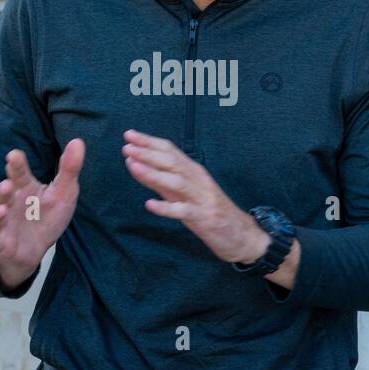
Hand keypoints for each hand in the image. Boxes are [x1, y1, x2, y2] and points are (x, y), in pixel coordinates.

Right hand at [0, 140, 84, 287]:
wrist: (36, 247)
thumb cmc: (48, 215)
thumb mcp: (63, 192)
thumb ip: (69, 169)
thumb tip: (78, 141)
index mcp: (25, 187)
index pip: (19, 173)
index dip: (16, 164)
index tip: (14, 155)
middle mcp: (11, 202)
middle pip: (3, 192)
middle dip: (3, 189)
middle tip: (8, 185)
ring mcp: (4, 223)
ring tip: (2, 211)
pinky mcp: (2, 243)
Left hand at [122, 130, 266, 263]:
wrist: (242, 234)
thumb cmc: (210, 211)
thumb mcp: (185, 193)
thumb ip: (163, 181)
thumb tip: (138, 166)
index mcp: (194, 171)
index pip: (170, 150)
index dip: (150, 142)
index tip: (130, 135)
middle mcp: (198, 180)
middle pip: (172, 162)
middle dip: (148, 153)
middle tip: (127, 146)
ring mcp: (202, 198)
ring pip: (176, 182)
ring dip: (153, 173)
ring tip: (133, 166)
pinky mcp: (204, 218)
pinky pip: (183, 211)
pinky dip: (166, 207)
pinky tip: (150, 204)